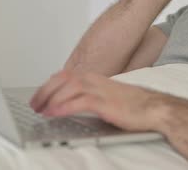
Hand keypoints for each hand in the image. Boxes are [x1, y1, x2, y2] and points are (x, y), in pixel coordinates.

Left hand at [29, 70, 166, 131]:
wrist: (154, 108)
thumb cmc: (134, 103)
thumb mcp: (108, 95)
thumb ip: (92, 95)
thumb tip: (74, 101)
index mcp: (95, 77)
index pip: (66, 75)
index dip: (49, 84)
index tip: (39, 94)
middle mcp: (95, 80)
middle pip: (62, 79)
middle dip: (45, 91)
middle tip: (33, 104)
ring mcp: (100, 90)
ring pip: (67, 88)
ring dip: (50, 99)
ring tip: (40, 109)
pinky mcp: (104, 103)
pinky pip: (78, 102)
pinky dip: (63, 106)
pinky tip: (53, 113)